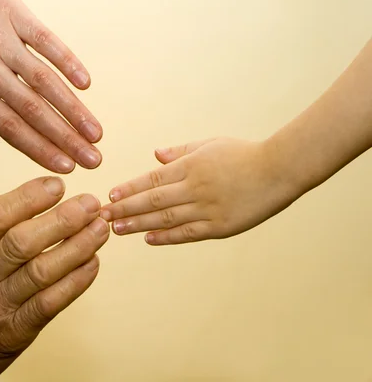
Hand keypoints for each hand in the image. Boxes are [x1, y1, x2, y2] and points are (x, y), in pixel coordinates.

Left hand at [0, 0, 101, 171]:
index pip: (11, 128)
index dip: (41, 149)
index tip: (66, 167)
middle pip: (34, 110)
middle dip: (67, 138)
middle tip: (93, 159)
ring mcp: (1, 38)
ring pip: (44, 79)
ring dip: (73, 107)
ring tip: (95, 131)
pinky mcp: (11, 11)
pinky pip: (44, 38)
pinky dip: (67, 59)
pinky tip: (85, 82)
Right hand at [0, 178, 108, 381]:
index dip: (28, 197)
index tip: (56, 185)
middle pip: (23, 242)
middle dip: (63, 219)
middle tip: (89, 202)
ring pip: (42, 271)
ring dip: (77, 247)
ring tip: (99, 227)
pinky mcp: (15, 334)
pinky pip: (51, 304)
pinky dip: (76, 282)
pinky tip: (93, 262)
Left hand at [100, 138, 299, 244]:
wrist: (280, 169)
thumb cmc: (243, 153)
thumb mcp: (209, 144)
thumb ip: (180, 151)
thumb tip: (155, 154)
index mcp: (191, 166)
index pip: (152, 178)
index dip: (129, 189)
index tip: (110, 196)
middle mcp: (195, 187)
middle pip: (152, 200)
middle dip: (124, 208)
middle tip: (102, 216)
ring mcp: (208, 208)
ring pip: (165, 219)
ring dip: (138, 224)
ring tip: (117, 229)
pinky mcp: (221, 226)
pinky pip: (188, 233)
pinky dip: (166, 237)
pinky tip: (148, 239)